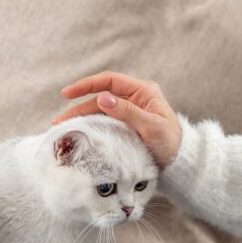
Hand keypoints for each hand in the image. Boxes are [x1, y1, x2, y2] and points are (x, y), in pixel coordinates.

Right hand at [52, 71, 182, 168]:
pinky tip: (78, 134)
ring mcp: (129, 112)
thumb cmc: (171, 143)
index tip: (67, 93)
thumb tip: (103, 98)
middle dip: (78, 108)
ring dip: (81, 119)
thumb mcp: (152, 127)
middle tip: (59, 121)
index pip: (109, 80)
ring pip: (99, 111)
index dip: (86, 84)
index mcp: (142, 91)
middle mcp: (134, 98)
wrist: (181, 162)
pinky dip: (90, 127)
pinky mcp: (126, 126)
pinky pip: (104, 123)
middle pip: (100, 98)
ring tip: (63, 129)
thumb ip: (128, 112)